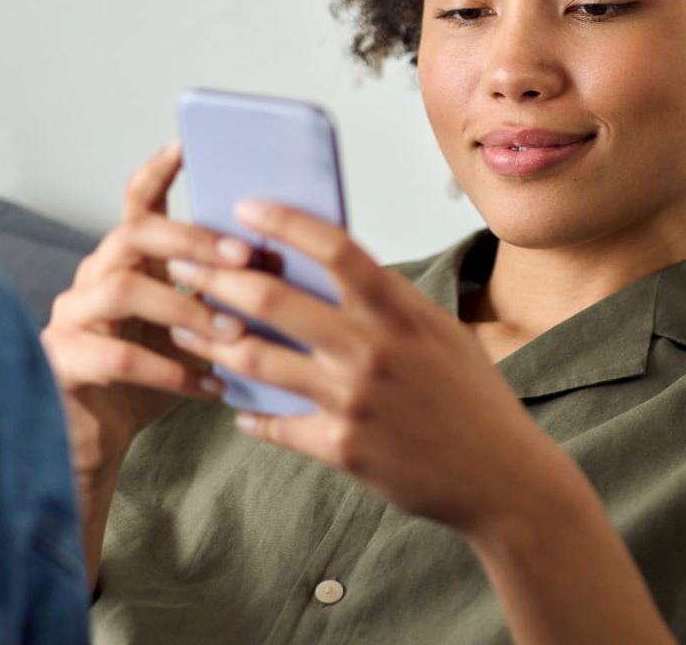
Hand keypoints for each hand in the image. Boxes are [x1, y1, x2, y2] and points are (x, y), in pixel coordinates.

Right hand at [39, 139, 243, 479]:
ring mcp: (71, 318)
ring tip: (232, 332)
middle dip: (192, 240)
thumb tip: (283, 268)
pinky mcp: (61, 361)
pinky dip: (169, 371)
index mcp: (126, 262)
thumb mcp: (190, 329)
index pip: (137, 202)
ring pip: (122, 289)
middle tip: (243, 257)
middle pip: (134, 235)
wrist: (96, 440)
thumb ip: (218, 296)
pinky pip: (115, 357)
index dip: (159, 171)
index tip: (187, 145)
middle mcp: (92, 278)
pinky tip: (209, 386)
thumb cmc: (149, 380)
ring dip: (185, 307)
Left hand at [161, 199, 572, 537]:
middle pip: (272, 299)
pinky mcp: (341, 448)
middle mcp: (371, 349)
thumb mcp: (440, 332)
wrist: (501, 477)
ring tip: (186, 328)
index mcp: (400, 311)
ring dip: (211, 340)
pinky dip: (250, 412)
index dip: (283, 222)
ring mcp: (353, 400)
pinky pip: (274, 423)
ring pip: (256, 359)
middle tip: (183, 265)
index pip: (333, 247)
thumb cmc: (473, 397)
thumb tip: (333, 268)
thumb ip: (389, 302)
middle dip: (216, 277)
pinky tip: (237, 405)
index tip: (244, 208)